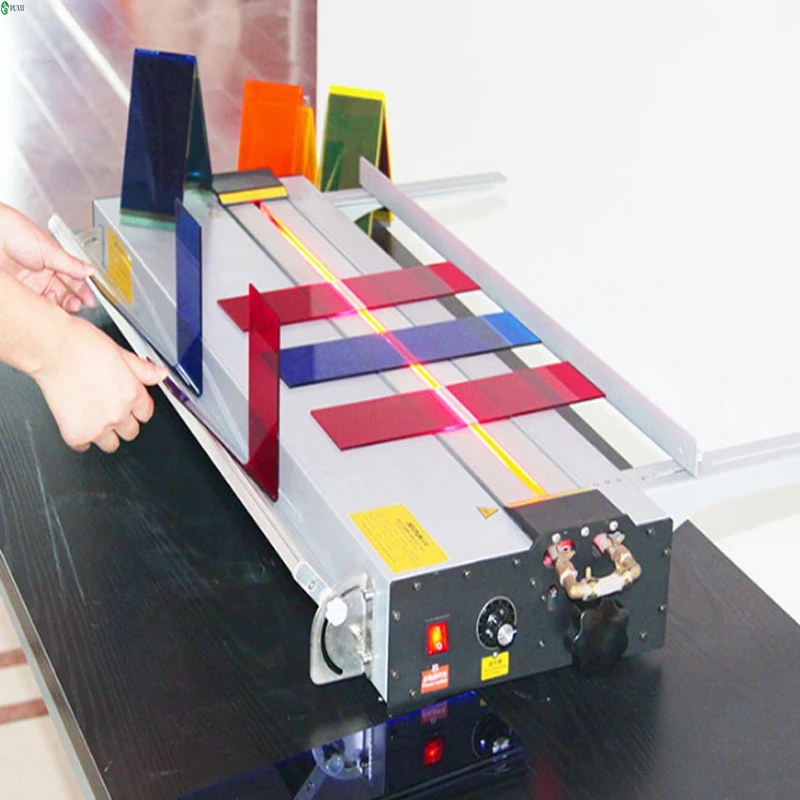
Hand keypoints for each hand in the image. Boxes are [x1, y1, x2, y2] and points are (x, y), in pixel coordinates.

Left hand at [0, 202, 94, 312]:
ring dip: (58, 305)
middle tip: (77, 305)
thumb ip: (71, 263)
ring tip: (62, 304)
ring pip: (49, 300)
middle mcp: (41, 272)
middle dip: (72, 300)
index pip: (72, 279)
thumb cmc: (12, 230)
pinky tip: (46, 304)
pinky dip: (41, 307)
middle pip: (62, 292)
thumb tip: (90, 270)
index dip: (83, 290)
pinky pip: (32, 303)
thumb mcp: (48, 248)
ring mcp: (28, 282)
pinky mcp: (16, 290)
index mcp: (52, 260)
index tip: (90, 300)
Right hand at [32, 315, 168, 452]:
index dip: (136, 408)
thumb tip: (161, 375)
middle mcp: (118, 413)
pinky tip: (77, 421)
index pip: (145, 414)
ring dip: (105, 434)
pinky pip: (84, 446)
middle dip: (122, 422)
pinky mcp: (76, 435)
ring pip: (111, 444)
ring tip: (93, 417)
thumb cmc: (82, 346)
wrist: (52, 348)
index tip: (127, 404)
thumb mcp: (121, 353)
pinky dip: (80, 438)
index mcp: (133, 394)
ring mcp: (98, 426)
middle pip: (131, 431)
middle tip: (108, 408)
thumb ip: (143, 369)